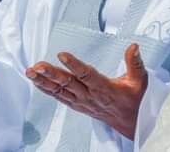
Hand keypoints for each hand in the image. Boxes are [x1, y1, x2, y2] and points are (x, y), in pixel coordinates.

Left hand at [26, 44, 147, 138]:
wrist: (129, 122)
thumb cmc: (133, 99)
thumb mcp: (139, 81)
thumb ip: (135, 63)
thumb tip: (133, 46)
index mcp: (104, 88)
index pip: (87, 75)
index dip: (74, 65)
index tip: (63, 54)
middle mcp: (90, 95)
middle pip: (68, 83)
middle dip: (52, 74)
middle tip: (38, 65)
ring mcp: (81, 101)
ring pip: (59, 90)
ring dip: (43, 81)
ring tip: (30, 71)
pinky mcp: (76, 104)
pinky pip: (58, 96)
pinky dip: (46, 89)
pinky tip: (35, 80)